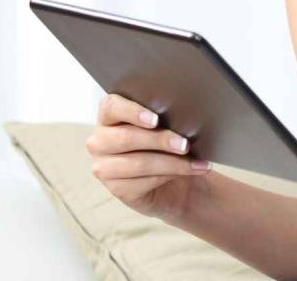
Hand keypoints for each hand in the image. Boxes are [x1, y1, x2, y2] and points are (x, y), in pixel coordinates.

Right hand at [85, 94, 212, 221]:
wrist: (173, 181)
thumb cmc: (166, 145)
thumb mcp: (164, 127)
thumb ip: (163, 119)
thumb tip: (182, 118)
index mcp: (108, 118)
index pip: (110, 107)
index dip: (132, 112)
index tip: (155, 120)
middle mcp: (99, 142)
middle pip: (127, 138)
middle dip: (160, 140)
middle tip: (185, 144)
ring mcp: (104, 168)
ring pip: (139, 163)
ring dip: (173, 162)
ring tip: (196, 162)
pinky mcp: (117, 189)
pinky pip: (144, 182)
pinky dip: (171, 175)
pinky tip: (190, 171)